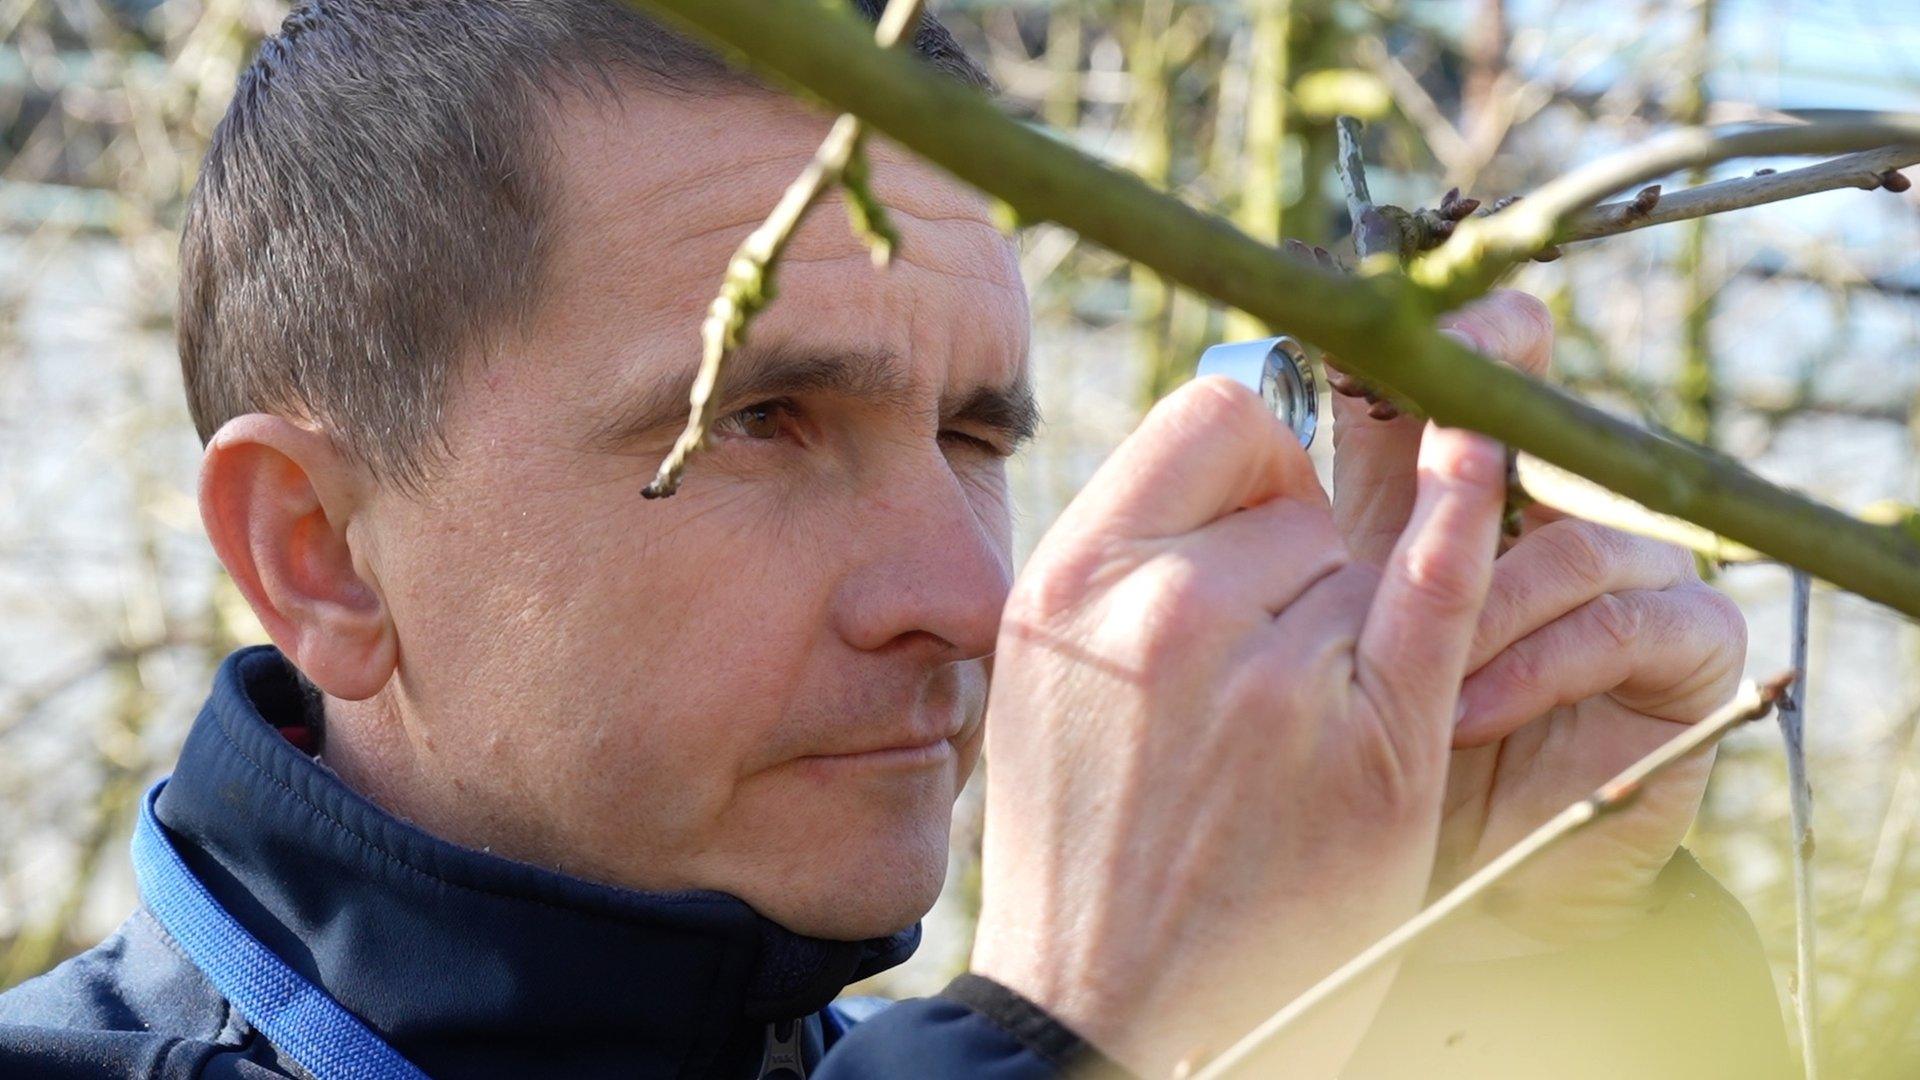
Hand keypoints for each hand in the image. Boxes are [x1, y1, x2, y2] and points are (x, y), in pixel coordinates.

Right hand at [970, 376, 1508, 1076]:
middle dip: (1295, 563)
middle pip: (1298, 499)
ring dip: (1347, 630)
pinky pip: (1437, 592)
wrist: (1107, 1015)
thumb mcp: (1045, 676)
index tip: (1263, 509)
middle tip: (1253, 682)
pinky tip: (1487, 458)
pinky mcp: (1375, 753)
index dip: (1255, 454)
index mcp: (1071, 584)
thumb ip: (1123, 561)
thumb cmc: (1078, 843)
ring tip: (1287, 741)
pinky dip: (1469, 520)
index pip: (1214, 418)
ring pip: (1364, 565)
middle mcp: (1167, 616)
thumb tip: (1234, 442)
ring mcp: (1276, 683)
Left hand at [1329, 289, 1747, 955]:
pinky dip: (1537, 662)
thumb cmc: (1349, 758)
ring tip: (1406, 679)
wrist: (1440, 889)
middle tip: (1416, 472)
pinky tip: (1461, 713)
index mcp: (1451, 486)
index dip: (1427, 355)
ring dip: (1484, 608)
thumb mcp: (1310, 635)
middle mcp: (1548, 506)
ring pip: (1572, 533)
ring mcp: (1630, 567)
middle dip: (1479, 436)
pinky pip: (1629, 618)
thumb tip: (1226, 408)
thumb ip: (1290, 526)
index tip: (1363, 350)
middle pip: (1536, 417)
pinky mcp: (1687, 649)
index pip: (1459, 375)